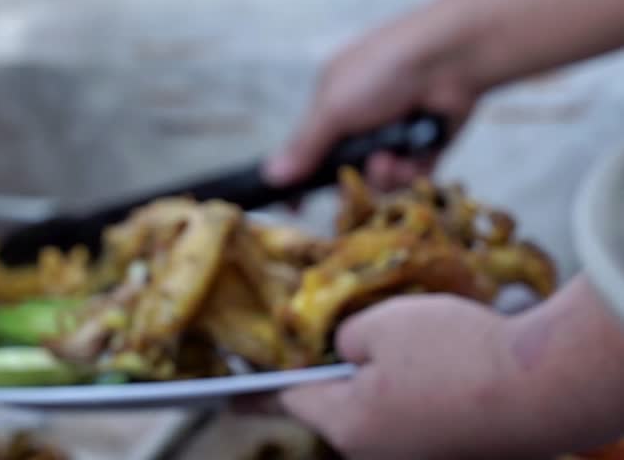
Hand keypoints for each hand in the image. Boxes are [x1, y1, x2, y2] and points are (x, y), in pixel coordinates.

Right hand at [264, 20, 477, 190]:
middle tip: (352, 182)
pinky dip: (410, 172)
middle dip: (350, 182)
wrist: (449, 60)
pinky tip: (413, 157)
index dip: (301, 181)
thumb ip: (304, 146)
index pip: (309, 151)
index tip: (294, 207)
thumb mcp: (333, 108)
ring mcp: (395, 138)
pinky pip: (410, 179)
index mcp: (333, 107)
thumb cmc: (383, 72)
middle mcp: (362, 124)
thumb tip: (271, 176)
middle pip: (345, 174)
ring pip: (379, 182)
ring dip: (383, 176)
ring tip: (390, 159)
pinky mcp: (426, 150)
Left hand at [280, 295, 547, 459]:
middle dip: (338, 374)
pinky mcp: (446, 451)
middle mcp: (374, 453)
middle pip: (336, 406)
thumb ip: (343, 339)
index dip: (257, 387)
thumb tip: (344, 353)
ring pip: (377, 409)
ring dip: (382, 379)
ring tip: (412, 347)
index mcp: (347, 423)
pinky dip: (415, 391)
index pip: (287, 400)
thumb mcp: (379, 325)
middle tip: (355, 340)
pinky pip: (412, 417)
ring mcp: (413, 456)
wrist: (541, 385)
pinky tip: (439, 367)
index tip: (231, 390)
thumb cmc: (454, 352)